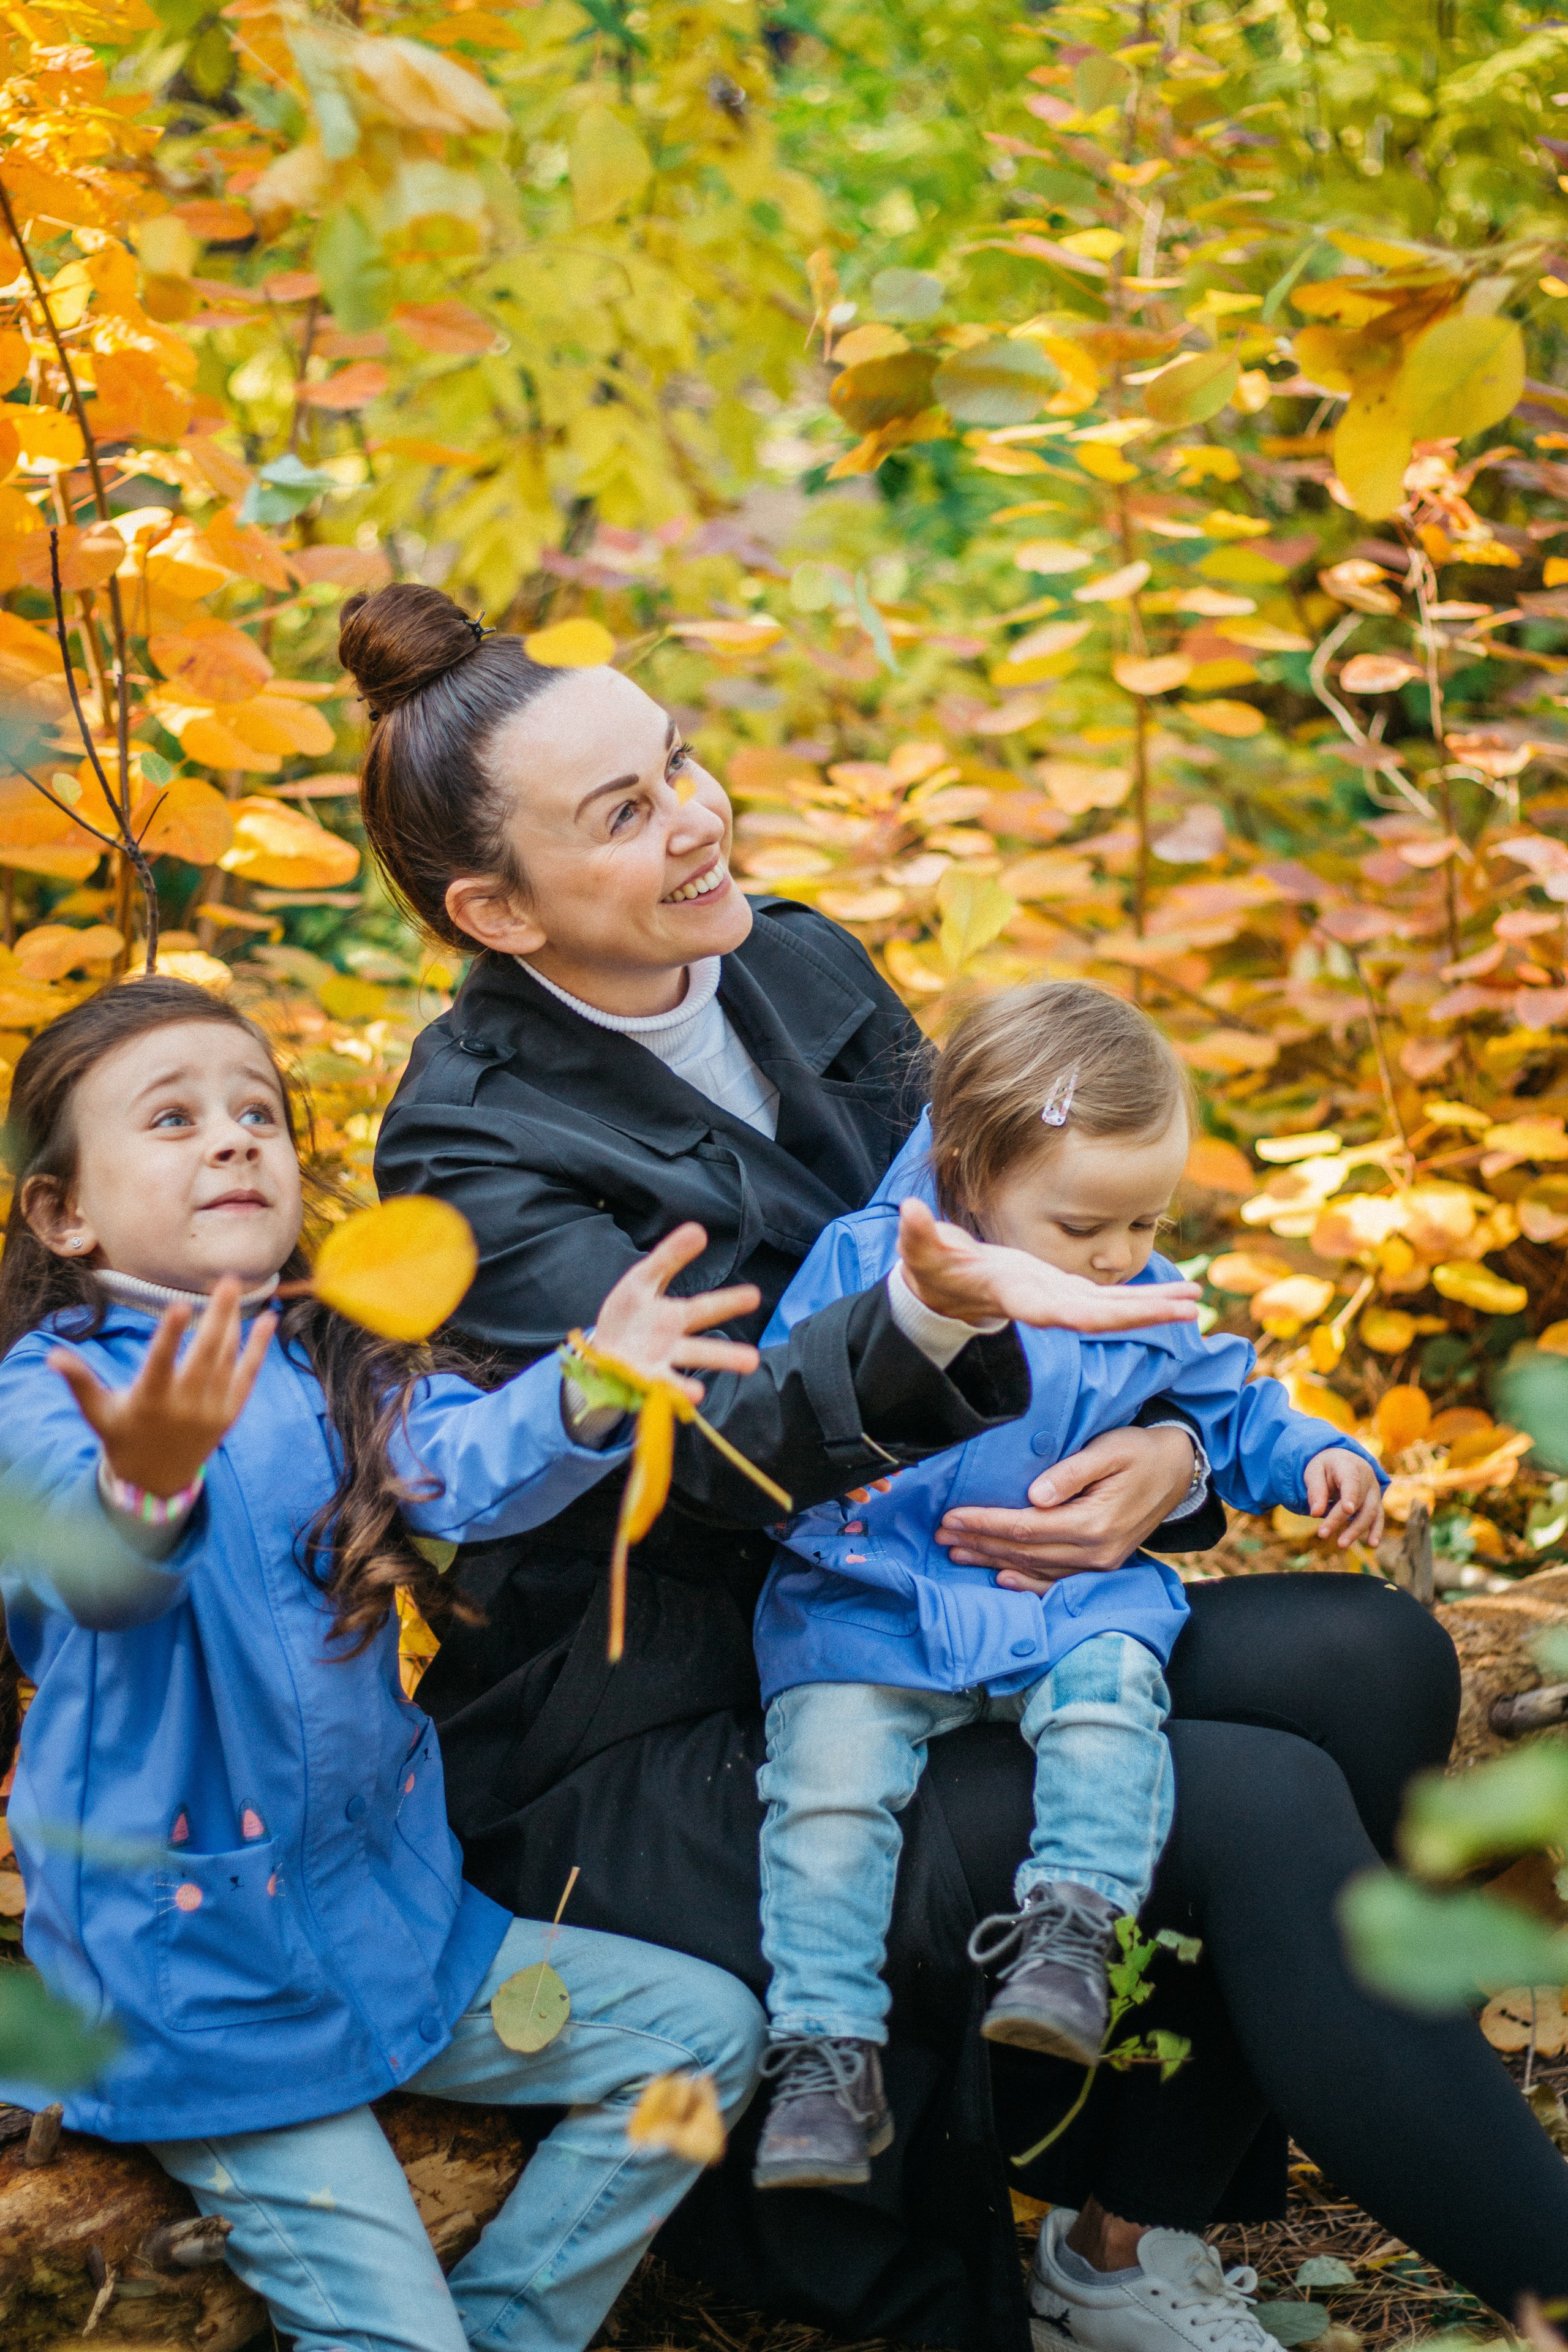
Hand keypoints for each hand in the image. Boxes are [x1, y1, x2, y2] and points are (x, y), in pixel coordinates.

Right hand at [49, 1277, 275, 1496]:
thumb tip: (52, 1355)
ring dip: (235, 1323)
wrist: (156, 1479)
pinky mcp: (230, 1413)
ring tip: (236, 1289)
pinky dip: (258, 1348)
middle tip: (228, 1280)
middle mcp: (184, 1405)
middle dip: (218, 1315)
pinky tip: (268, 1320)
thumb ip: (80, 1381)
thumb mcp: (98, 1411)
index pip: (161, 1363)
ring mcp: (211, 1410)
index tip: (179, 1305)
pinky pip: (248, 1375)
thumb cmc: (122, 1435)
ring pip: (227, 1359)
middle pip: (205, 1354)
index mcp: (149, 1400)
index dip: (170, 1335)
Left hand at [594, 1224, 760, 1403]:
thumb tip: (698, 1229)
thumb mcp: (643, 1280)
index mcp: (674, 1318)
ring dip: (697, 1386)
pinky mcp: (638, 1382)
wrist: (600, 1353)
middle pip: (700, 1350)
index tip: (755, 1296)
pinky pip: (658, 1389)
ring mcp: (657, 1366)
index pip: (704, 1308)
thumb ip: (669, 1257)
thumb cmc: (629, 1315)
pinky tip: (693, 1397)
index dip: (728, 1303)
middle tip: (754, 1361)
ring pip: (681, 1377)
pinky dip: (675, 1392)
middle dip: (725, 1355)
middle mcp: (672, 1345)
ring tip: (722, 1387)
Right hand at [897, 1198, 1199, 1333]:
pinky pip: (1115, 1298)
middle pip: (1101, 1318)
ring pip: (1114, 1310)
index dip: (1091, 1314)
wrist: (945, 1293)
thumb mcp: (922, 1253)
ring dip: (1154, 1306)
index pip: (1058, 1312)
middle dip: (1142, 1314)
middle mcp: (1047, 1308)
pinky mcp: (1069, 1292)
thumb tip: (908, 1211)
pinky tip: (1179, 1291)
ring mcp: (1061, 1302)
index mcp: (1018, 1299)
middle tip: (1188, 1309)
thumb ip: (918, 1235)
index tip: (1125, 1317)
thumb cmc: (932, 1271)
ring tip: (1196, 1300)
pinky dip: (1147, 1296)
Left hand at [936, 1424, 1198, 1581]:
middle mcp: (1097, 1552)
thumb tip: (1035, 1494)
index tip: (951, 1516)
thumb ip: (1071, 1472)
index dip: (985, 1522)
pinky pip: (1058, 1582)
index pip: (1025, 1527)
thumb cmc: (1139, 1452)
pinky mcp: (1103, 1566)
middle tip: (941, 1535)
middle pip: (1024, 1552)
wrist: (1177, 1470)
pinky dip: (1026, 1583)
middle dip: (979, 1542)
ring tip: (958, 1553)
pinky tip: (1001, 1578)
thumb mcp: (1108, 1449)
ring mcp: (1101, 1564)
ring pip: (1036, 1569)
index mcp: (1094, 1522)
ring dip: (994, 1561)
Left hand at [1303, 1447, 1384, 1548]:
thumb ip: (1315, 1491)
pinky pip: (1378, 1517)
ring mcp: (1374, 1491)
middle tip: (1321, 1534)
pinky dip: (1376, 1531)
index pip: (1351, 1481)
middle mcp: (1366, 1477)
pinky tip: (1372, 1544)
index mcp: (1349, 1466)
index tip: (1347, 1510)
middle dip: (1339, 1519)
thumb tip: (1315, 1514)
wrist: (1343, 1459)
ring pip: (1370, 1512)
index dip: (1350, 1496)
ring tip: (1341, 1544)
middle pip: (1357, 1501)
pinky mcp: (1376, 1502)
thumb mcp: (1314, 1472)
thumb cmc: (1326, 1466)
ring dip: (1356, 1530)